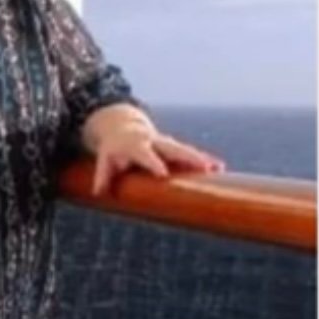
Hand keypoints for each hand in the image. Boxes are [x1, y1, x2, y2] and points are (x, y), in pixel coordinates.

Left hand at [91, 123, 224, 196]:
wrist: (122, 126)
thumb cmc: (113, 148)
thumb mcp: (105, 159)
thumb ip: (103, 175)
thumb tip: (98, 193)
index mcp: (137, 146)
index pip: (146, 156)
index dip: (154, 164)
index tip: (164, 174)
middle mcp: (154, 143)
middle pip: (174, 149)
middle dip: (189, 158)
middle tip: (205, 167)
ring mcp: (166, 144)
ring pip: (186, 150)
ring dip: (202, 159)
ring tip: (218, 167)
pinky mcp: (173, 147)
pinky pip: (190, 153)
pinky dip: (204, 160)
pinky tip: (219, 167)